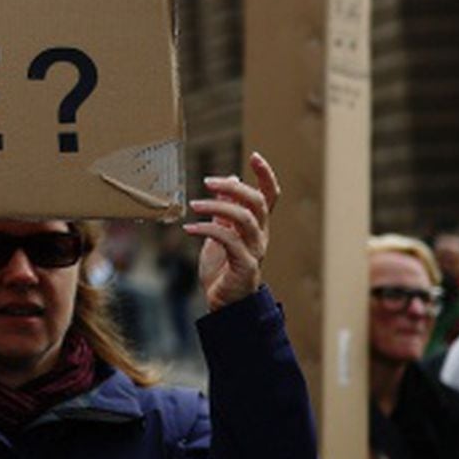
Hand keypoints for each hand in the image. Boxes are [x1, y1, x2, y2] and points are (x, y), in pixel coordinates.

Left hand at [184, 151, 276, 310]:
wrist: (224, 301)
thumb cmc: (223, 267)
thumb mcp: (221, 232)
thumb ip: (225, 209)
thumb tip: (228, 180)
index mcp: (256, 225)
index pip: (269, 196)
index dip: (265, 175)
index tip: (255, 156)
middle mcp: (260, 235)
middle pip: (257, 203)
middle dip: (234, 188)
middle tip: (207, 182)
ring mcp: (255, 250)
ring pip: (245, 219)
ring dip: (217, 207)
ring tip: (194, 205)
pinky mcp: (245, 265)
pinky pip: (228, 240)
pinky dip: (207, 229)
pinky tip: (189, 229)